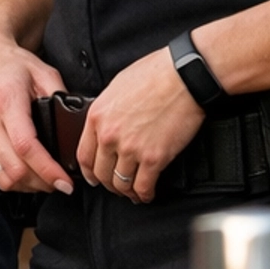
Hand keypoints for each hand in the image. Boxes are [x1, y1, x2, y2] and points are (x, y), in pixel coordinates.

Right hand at [0, 18, 71, 194]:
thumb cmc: (10, 65)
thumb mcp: (43, 72)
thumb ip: (61, 96)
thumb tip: (78, 121)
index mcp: (6, 102)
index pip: (26, 146)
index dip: (48, 170)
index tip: (65, 181)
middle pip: (15, 170)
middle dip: (43, 183)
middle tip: (62, 184)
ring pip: (3, 178)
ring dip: (28, 186)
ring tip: (47, 180)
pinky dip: (14, 180)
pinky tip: (29, 174)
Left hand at [76, 46, 205, 202]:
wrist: (185, 76)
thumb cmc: (157, 73)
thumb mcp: (118, 86)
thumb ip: (108, 110)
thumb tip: (108, 123)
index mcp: (98, 116)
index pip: (84, 155)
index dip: (89, 172)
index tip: (94, 176)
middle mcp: (110, 135)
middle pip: (102, 173)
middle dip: (108, 183)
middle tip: (116, 185)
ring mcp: (131, 149)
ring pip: (121, 183)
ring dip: (126, 191)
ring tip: (132, 192)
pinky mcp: (154, 158)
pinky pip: (143, 186)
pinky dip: (144, 195)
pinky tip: (147, 194)